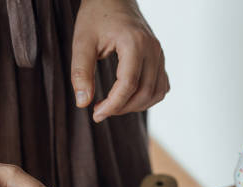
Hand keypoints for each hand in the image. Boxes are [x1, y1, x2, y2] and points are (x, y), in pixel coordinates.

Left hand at [71, 0, 168, 121]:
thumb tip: (83, 103)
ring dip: (135, 106)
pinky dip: (147, 98)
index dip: (113, 105)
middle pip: (144, 92)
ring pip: (155, 93)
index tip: (96, 114)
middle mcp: (152, 49)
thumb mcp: (82, 41)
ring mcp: (159, 54)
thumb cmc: (96, 16)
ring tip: (113, 105)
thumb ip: (81, 72)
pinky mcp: (160, 58)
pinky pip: (161, 87)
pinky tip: (129, 98)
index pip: (128, 85)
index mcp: (134, 43)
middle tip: (100, 111)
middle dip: (122, 108)